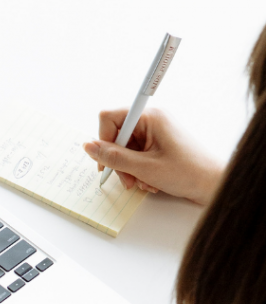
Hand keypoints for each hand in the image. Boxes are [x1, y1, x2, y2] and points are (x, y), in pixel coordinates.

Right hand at [83, 108, 223, 205]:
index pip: (109, 118)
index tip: (105, 161)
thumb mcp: (144, 167)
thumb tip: (88, 147)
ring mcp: (155, 133)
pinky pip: (136, 154)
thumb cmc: (189, 173)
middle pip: (116, 136)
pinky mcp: (158, 145)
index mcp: (150, 117)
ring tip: (142, 183)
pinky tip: (150, 182)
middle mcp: (151, 121)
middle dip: (118, 161)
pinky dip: (138, 170)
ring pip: (125, 149)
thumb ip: (113, 157)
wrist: (215, 186)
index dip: (103, 140)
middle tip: (127, 180)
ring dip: (128, 169)